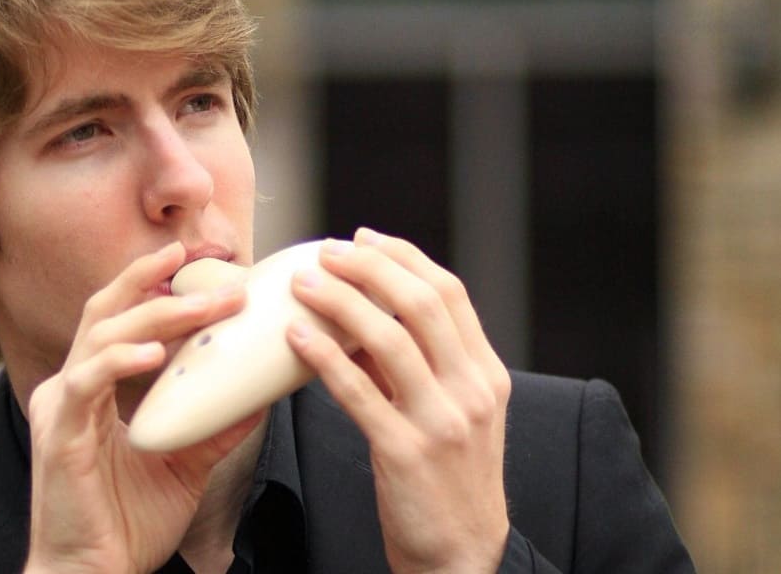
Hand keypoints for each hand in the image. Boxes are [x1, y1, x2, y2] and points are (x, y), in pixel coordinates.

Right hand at [24, 242, 261, 573]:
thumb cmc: (125, 524)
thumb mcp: (184, 465)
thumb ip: (213, 428)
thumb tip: (257, 398)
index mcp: (94, 389)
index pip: (120, 318)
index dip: (150, 283)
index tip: (191, 259)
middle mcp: (73, 387)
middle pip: (108, 310)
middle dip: (159, 281)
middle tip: (217, 274)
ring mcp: (63, 407)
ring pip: (103, 334)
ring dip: (158, 314)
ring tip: (207, 307)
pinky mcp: (61, 435)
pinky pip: (87, 382)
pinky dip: (121, 360)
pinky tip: (155, 352)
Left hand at [286, 228, 510, 572]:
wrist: (462, 555)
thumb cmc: (447, 480)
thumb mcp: (450, 415)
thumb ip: (417, 367)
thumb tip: (361, 321)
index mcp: (486, 373)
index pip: (449, 293)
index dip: (403, 257)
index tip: (364, 238)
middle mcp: (472, 390)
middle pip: (422, 303)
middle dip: (370, 267)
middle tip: (327, 250)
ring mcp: (442, 421)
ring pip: (391, 338)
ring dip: (342, 302)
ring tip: (304, 283)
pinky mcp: (405, 452)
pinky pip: (359, 392)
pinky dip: (324, 357)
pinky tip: (295, 337)